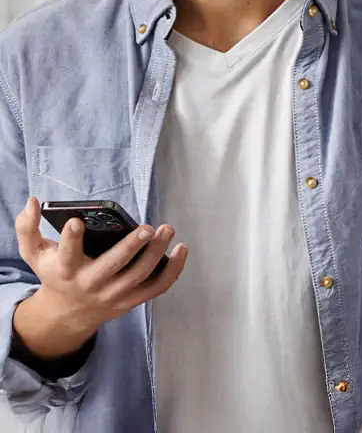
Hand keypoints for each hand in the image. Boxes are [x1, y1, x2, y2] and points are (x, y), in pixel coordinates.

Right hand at [12, 197, 187, 358]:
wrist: (67, 312)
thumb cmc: (55, 273)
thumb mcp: (34, 254)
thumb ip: (27, 229)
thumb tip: (33, 201)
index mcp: (67, 270)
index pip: (68, 255)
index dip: (71, 239)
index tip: (77, 221)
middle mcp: (91, 284)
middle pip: (114, 266)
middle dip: (131, 247)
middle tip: (148, 227)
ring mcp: (113, 294)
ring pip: (140, 276)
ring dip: (157, 253)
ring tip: (167, 230)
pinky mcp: (131, 300)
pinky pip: (157, 288)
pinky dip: (173, 270)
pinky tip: (181, 249)